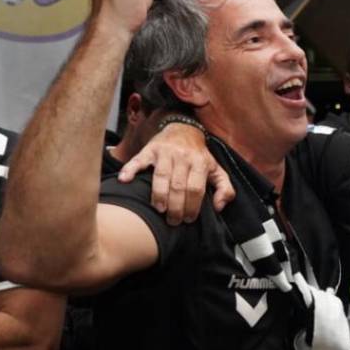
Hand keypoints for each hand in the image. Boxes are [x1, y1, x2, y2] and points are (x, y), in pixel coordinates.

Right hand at [118, 120, 233, 223]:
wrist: (183, 129)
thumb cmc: (199, 155)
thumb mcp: (216, 170)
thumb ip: (224, 188)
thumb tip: (219, 206)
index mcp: (200, 162)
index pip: (196, 189)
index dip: (192, 206)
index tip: (188, 219)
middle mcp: (183, 156)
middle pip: (178, 186)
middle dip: (175, 207)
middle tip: (173, 220)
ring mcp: (165, 152)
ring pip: (161, 177)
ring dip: (159, 196)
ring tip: (159, 209)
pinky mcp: (149, 149)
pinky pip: (138, 160)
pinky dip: (130, 169)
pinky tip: (125, 180)